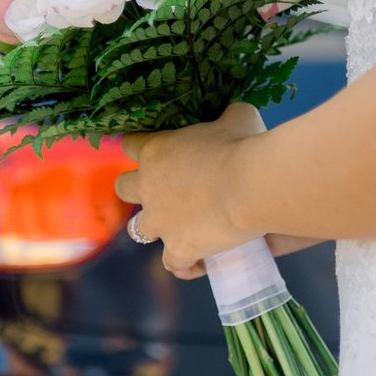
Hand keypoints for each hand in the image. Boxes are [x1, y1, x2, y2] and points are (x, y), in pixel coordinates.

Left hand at [118, 103, 269, 276]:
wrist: (251, 185)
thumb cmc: (243, 144)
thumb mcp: (237, 117)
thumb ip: (227, 116)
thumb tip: (234, 113)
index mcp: (156, 151)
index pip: (131, 145)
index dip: (141, 147)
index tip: (155, 149)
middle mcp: (149, 187)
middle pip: (123, 188)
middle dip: (137, 189)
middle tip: (162, 189)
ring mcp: (161, 222)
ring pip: (138, 230)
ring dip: (154, 227)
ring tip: (176, 226)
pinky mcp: (178, 248)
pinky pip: (172, 262)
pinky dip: (182, 262)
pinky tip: (195, 262)